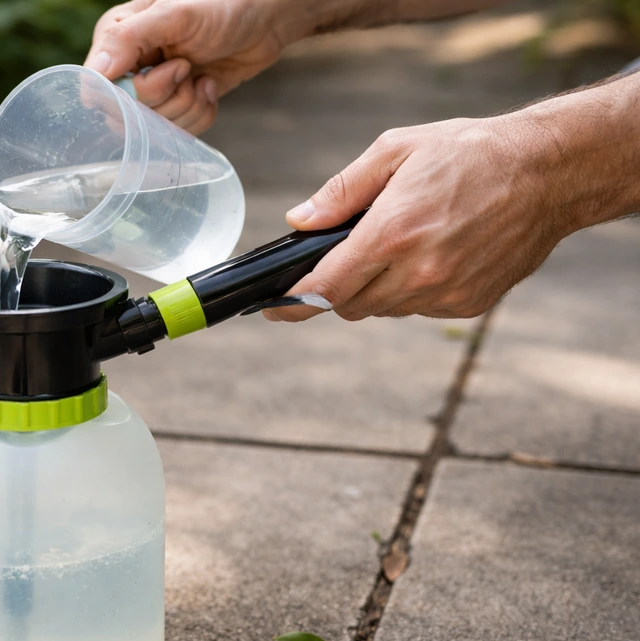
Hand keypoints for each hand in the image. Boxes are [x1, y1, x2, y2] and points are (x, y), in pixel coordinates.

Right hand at [84, 0, 294, 133]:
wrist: (264, 20)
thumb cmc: (221, 4)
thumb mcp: (174, 15)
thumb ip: (129, 40)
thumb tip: (95, 72)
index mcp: (117, 38)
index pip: (101, 89)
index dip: (132, 93)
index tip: (169, 70)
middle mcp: (130, 66)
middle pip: (128, 115)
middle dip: (167, 98)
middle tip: (188, 67)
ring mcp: (155, 88)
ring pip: (155, 128)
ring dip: (188, 106)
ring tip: (202, 76)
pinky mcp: (179, 105)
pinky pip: (180, 131)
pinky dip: (201, 113)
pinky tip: (208, 86)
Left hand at [265, 115, 576, 322]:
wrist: (548, 172)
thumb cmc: (471, 153)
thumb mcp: (396, 151)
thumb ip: (342, 191)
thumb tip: (299, 220)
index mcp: (393, 232)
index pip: (327, 287)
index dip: (294, 302)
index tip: (272, 309)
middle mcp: (419, 271)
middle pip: (350, 304)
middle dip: (336, 287)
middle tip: (342, 259)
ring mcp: (446, 292)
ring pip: (384, 309)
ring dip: (375, 288)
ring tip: (395, 247)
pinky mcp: (468, 304)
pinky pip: (419, 309)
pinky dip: (410, 291)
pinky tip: (428, 255)